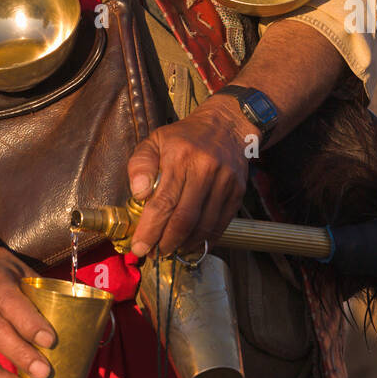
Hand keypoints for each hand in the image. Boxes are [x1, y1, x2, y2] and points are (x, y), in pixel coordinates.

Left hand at [126, 100, 248, 257]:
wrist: (227, 124)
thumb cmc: (185, 136)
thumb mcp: (155, 140)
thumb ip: (140, 165)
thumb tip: (138, 194)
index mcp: (181, 156)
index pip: (164, 201)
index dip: (150, 229)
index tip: (139, 247)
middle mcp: (205, 168)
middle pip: (184, 218)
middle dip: (166, 241)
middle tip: (154, 252)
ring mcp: (225, 181)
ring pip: (204, 225)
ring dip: (185, 244)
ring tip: (171, 249)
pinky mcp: (238, 191)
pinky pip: (221, 224)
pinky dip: (205, 240)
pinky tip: (192, 244)